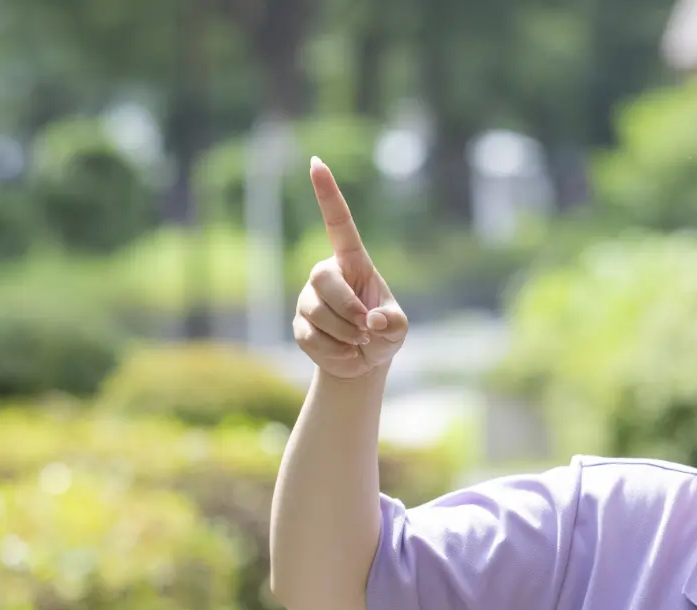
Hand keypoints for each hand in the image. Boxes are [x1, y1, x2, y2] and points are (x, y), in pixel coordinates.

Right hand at [292, 156, 407, 378]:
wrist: (363, 361)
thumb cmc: (383, 333)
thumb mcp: (398, 328)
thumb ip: (392, 322)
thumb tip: (370, 320)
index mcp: (353, 262)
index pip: (339, 223)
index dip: (327, 194)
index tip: (315, 162)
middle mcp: (326, 274)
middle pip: (322, 279)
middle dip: (347, 308)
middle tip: (366, 328)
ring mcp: (308, 298)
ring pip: (316, 312)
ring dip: (345, 334)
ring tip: (359, 342)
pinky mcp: (298, 324)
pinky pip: (310, 337)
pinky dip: (335, 352)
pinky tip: (347, 353)